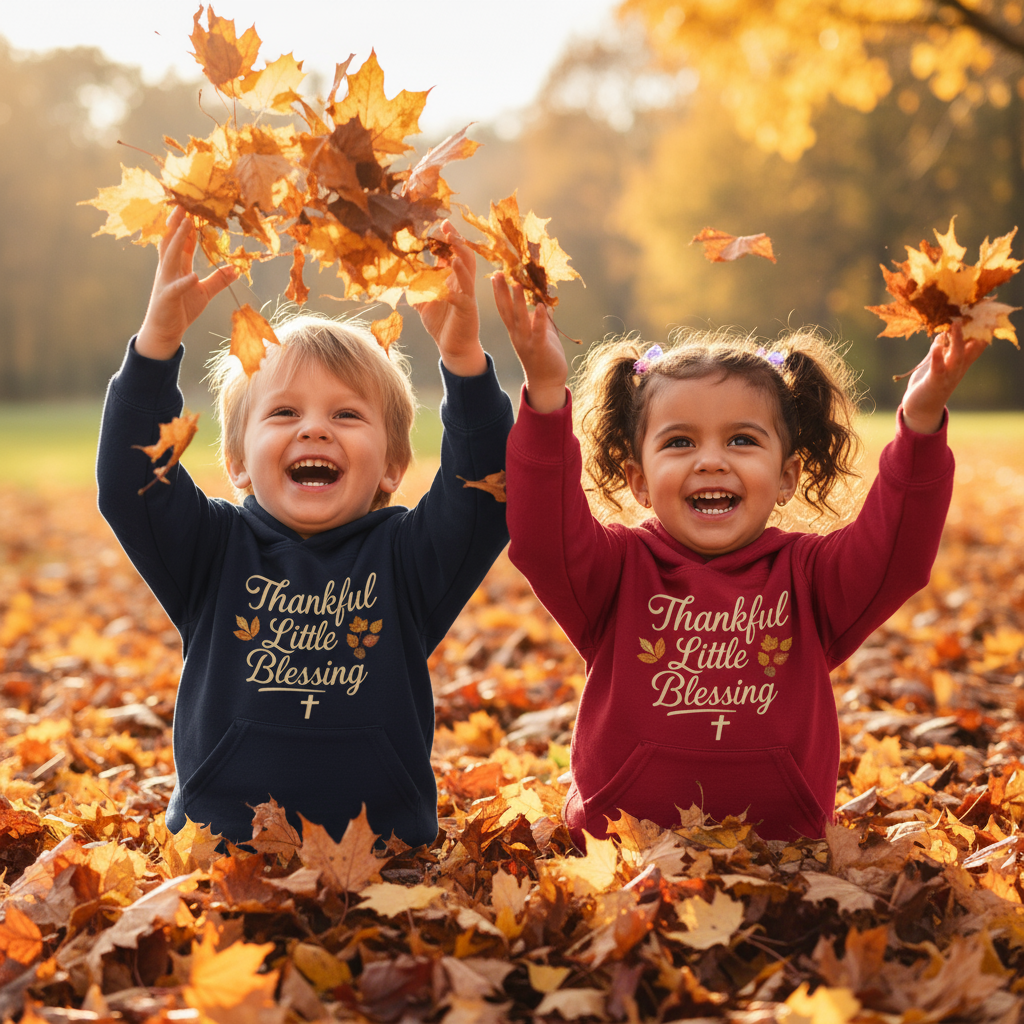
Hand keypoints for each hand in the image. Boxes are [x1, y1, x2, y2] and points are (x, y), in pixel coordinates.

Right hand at [135, 206, 238, 360]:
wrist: (164, 332)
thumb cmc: (180, 309)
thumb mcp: (203, 292)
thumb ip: (218, 280)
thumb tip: (236, 269)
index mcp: (176, 267)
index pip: (181, 243)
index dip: (186, 227)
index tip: (193, 209)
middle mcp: (168, 270)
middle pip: (171, 243)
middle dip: (177, 224)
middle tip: (183, 205)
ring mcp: (166, 283)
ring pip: (170, 257)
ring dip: (178, 241)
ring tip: (186, 226)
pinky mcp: (167, 298)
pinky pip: (176, 288)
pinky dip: (184, 281)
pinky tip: (193, 276)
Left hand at [412, 221, 485, 376]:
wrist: (454, 347)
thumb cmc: (441, 323)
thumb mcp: (425, 301)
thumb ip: (417, 286)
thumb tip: (403, 274)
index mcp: (453, 279)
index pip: (453, 253)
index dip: (448, 239)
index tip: (441, 224)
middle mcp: (463, 284)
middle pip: (465, 256)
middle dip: (457, 241)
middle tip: (447, 227)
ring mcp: (467, 296)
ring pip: (468, 274)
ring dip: (461, 261)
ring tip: (453, 249)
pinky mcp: (467, 311)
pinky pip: (461, 299)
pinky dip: (453, 292)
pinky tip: (445, 288)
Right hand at [492, 273, 566, 412]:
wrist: (547, 382)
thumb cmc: (544, 357)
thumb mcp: (541, 334)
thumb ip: (540, 320)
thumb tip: (541, 306)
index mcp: (516, 331)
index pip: (504, 309)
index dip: (500, 292)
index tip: (496, 275)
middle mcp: (518, 335)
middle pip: (507, 311)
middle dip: (502, 292)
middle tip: (499, 274)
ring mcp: (527, 342)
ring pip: (520, 319)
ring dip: (518, 302)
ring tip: (517, 284)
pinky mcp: (539, 348)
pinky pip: (538, 332)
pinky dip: (538, 320)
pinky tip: (539, 306)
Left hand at [901, 321, 986, 433]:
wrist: (921, 407)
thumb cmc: (930, 381)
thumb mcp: (937, 361)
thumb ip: (942, 346)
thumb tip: (942, 330)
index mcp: (961, 360)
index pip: (977, 341)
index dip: (979, 326)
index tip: (979, 308)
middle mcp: (958, 366)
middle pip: (970, 345)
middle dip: (971, 329)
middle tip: (969, 311)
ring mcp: (948, 375)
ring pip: (957, 355)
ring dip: (956, 339)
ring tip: (954, 323)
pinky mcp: (935, 382)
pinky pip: (938, 369)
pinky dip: (937, 357)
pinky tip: (936, 346)